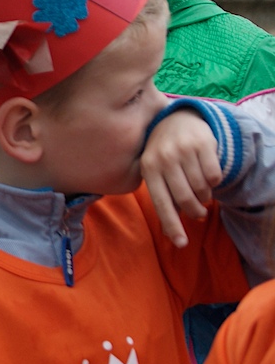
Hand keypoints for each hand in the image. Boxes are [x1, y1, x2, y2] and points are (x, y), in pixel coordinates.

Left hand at [141, 110, 221, 246]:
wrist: (176, 120)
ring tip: (201, 193)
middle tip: (199, 215)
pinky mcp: (203, 143)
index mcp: (148, 168)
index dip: (171, 225)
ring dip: (205, 197)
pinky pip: (214, 175)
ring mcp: (183, 149)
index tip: (181, 244)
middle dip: (195, 212)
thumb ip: (161, 197)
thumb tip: (169, 233)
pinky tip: (207, 177)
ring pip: (201, 188)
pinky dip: (214, 182)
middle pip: (185, 198)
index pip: (161, 203)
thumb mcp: (154, 172)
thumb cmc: (163, 155)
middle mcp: (164, 158)